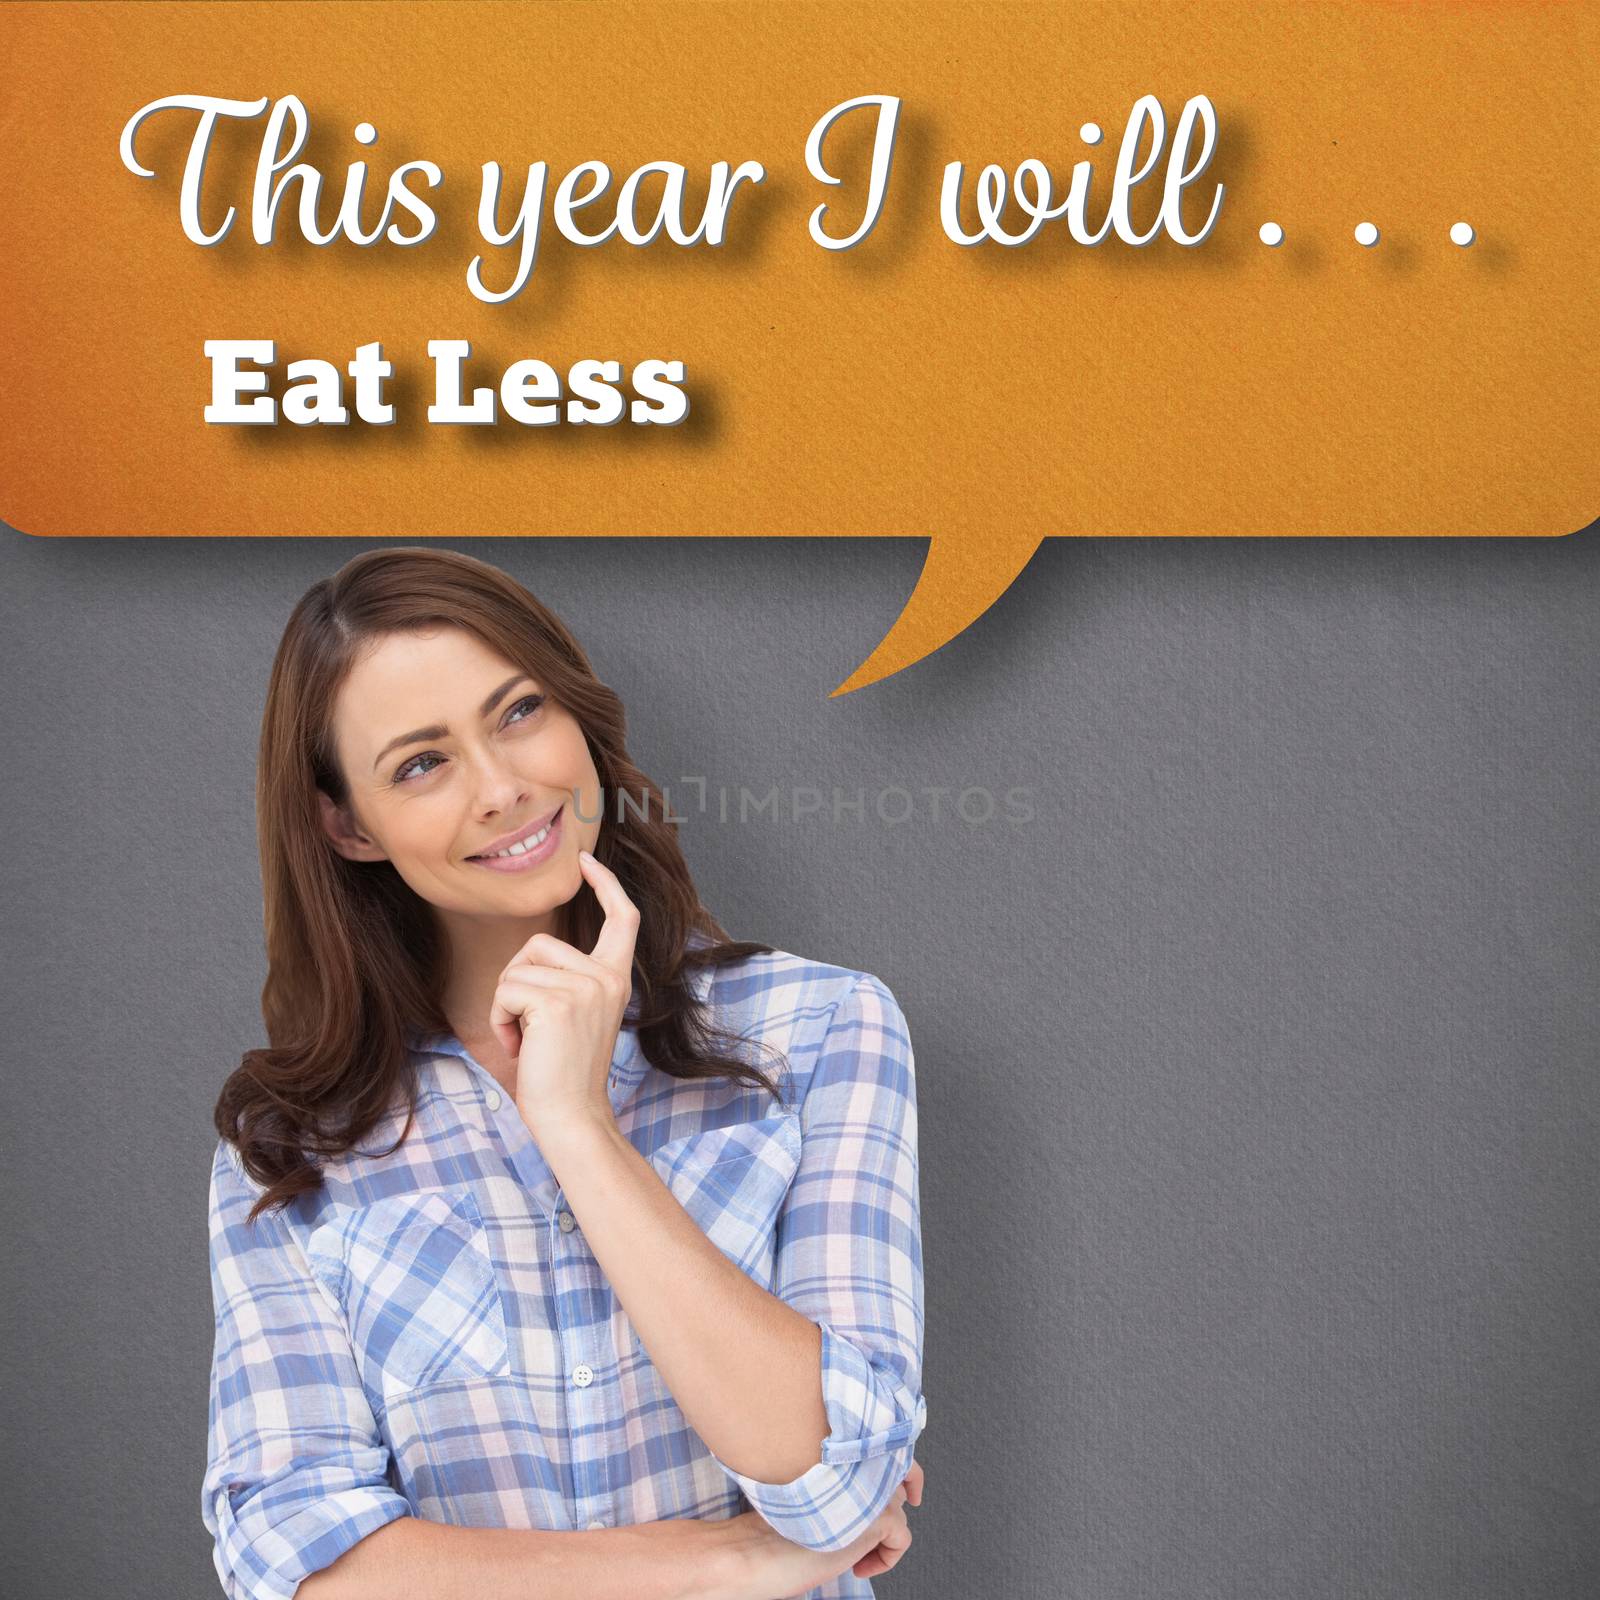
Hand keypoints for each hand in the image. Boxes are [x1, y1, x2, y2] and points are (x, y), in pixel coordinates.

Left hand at [488, 849, 639, 1139]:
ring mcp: (586, 987)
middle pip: (540, 943)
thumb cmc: (564, 1074)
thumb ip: (570, 980)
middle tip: (529, 1027)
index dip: (606, 884)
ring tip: (525, 1040)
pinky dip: (500, 1019)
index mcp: (617, 979)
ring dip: (506, 1005)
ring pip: (518, 968)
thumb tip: (536, 950)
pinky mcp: (557, 1002)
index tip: (586, 860)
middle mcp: (608, 977)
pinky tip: (518, 1047)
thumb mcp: (578, 1016)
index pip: (622, 918)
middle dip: (518, 981)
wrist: (571, 1117)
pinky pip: (507, 990)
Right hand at [717, 1460, 921, 1598]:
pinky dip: (885, 1559)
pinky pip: (901, 1539)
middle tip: (865, 1531)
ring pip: (899, 1507)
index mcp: (837, 1451)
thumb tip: (867, 1488)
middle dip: (885, 1502)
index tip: (879, 1496)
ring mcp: (871, 1488)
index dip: (884, 1472)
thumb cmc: (770, 1526)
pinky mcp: (878, 1519)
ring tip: (854, 1550)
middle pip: (895, 1476)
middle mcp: (860, 1463)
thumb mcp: (808, 1492)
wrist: (756, 1550)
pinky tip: (857, 1567)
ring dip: (883, 1531)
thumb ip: (836, 1478)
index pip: (879, 1449)